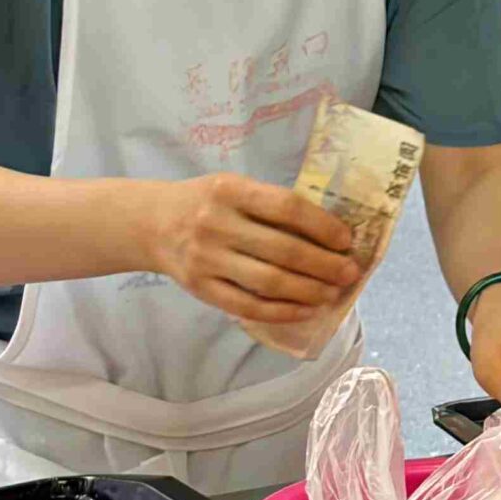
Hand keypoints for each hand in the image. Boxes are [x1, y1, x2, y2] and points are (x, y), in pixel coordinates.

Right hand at [147, 175, 360, 323]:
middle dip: (325, 265)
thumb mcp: (233, 188)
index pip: (287, 207)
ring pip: (269, 282)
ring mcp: (206, 259)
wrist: (150, 223)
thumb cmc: (206, 204)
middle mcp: (216, 223)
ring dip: (309, 291)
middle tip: (349, 273)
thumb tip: (330, 235)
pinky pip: (249, 307)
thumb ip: (272, 205)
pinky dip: (283, 311)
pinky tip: (306, 310)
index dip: (322, 226)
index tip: (345, 240)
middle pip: (283, 250)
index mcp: (230, 190)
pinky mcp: (201, 288)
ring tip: (332, 293)